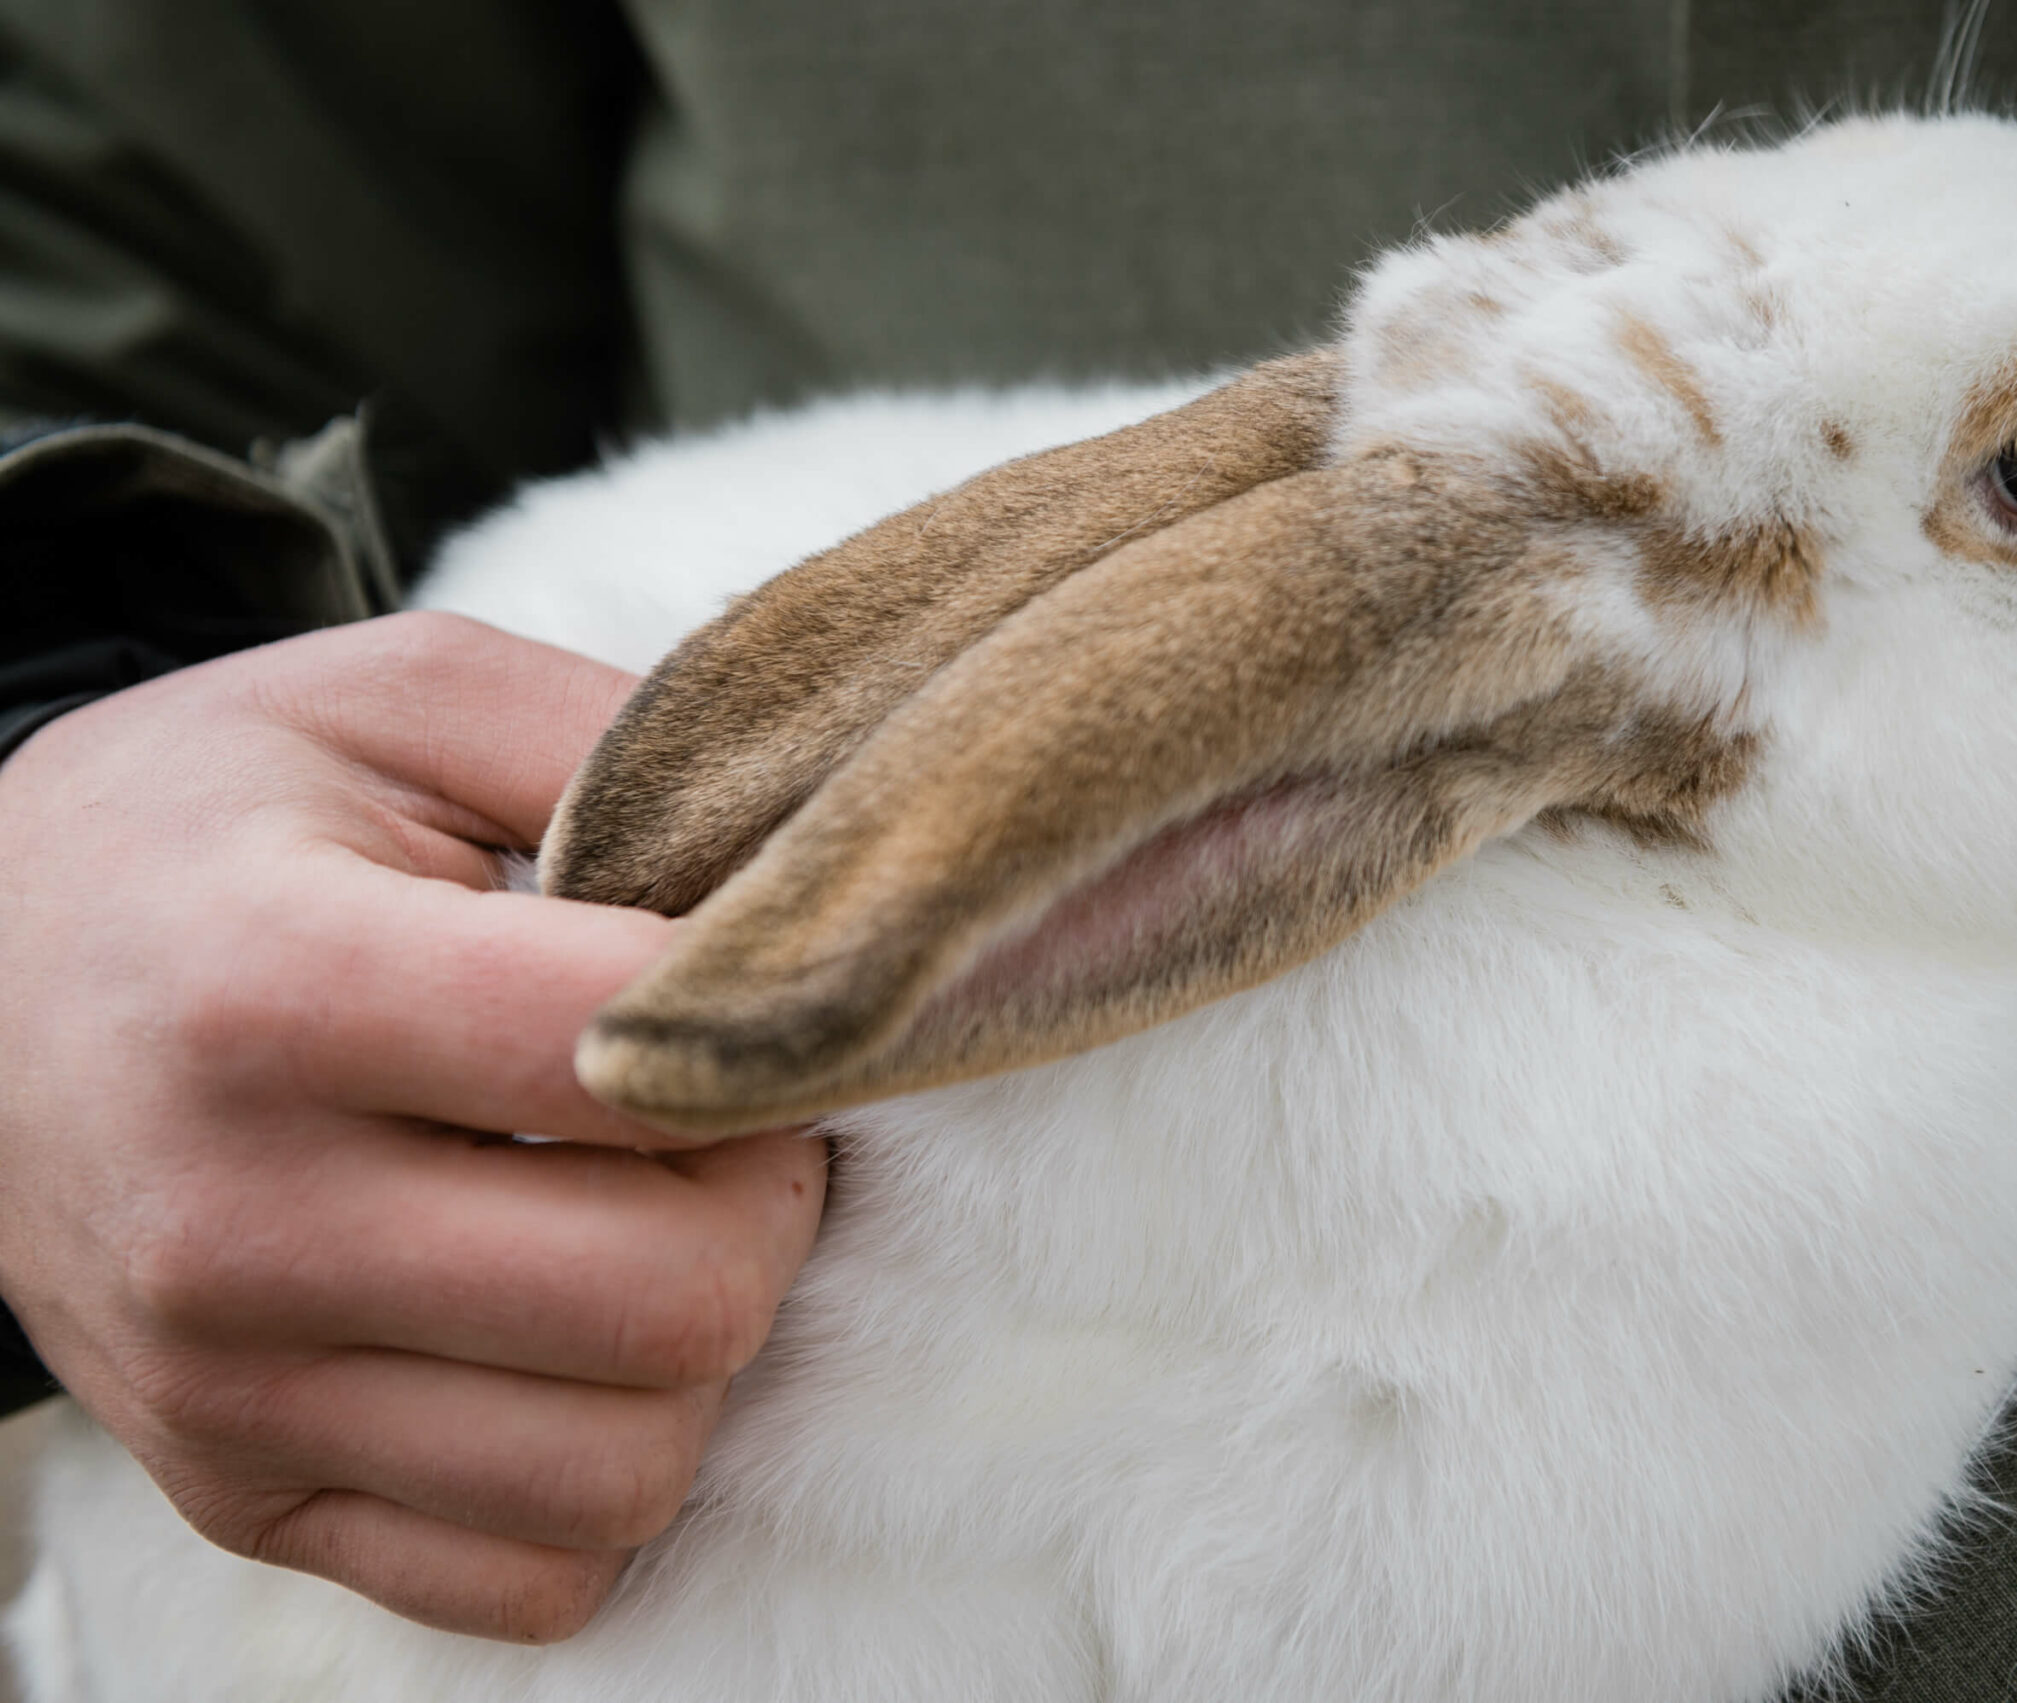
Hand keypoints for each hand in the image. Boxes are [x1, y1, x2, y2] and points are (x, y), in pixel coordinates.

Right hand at [0, 613, 826, 1642]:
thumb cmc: (215, 828)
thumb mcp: (399, 700)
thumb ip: (620, 746)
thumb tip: (827, 879)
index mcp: (276, 990)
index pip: (651, 1060)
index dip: (773, 1025)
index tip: (752, 992)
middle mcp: (234, 1223)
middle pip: (679, 1297)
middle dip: (766, 1201)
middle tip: (722, 1124)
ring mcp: (228, 1394)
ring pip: (630, 1468)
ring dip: (697, 1350)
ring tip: (642, 1223)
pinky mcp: (241, 1498)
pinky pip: (533, 1578)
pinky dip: (601, 1477)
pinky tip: (568, 1347)